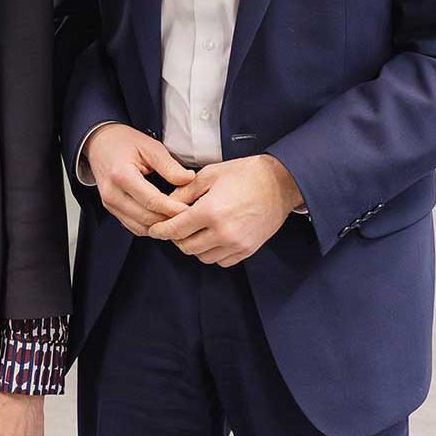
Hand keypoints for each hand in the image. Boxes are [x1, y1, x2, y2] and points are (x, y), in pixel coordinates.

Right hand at [81, 122, 195, 236]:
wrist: (100, 143)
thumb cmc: (123, 142)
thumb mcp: (150, 147)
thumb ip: (169, 166)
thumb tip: (188, 179)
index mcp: (121, 175)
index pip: (152, 201)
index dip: (173, 209)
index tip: (190, 209)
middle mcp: (112, 193)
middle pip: (147, 218)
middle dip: (169, 220)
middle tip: (189, 216)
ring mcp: (109, 204)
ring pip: (141, 227)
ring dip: (160, 226)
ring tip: (178, 218)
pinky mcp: (111, 209)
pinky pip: (133, 227)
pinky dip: (150, 226)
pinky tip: (162, 218)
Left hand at [148, 155, 302, 267]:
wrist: (280, 183)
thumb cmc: (246, 174)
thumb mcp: (210, 175)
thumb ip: (184, 192)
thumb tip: (167, 204)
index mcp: (210, 212)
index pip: (176, 230)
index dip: (161, 231)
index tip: (155, 230)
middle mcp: (223, 232)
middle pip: (186, 247)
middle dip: (176, 238)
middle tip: (175, 226)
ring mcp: (237, 244)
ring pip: (203, 257)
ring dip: (194, 246)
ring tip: (195, 230)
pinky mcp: (248, 250)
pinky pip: (221, 261)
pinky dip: (212, 252)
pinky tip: (212, 238)